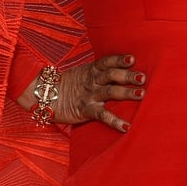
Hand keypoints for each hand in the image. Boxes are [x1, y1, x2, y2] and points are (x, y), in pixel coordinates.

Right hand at [18, 54, 145, 132]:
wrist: (43, 96)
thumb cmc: (68, 86)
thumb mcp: (82, 74)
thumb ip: (99, 72)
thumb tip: (121, 71)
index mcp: (91, 70)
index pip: (106, 62)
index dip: (119, 60)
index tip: (132, 59)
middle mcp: (92, 81)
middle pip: (111, 75)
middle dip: (127, 76)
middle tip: (142, 77)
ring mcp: (89, 95)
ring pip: (110, 92)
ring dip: (126, 92)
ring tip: (141, 94)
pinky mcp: (85, 110)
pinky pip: (102, 115)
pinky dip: (115, 121)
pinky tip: (126, 127)